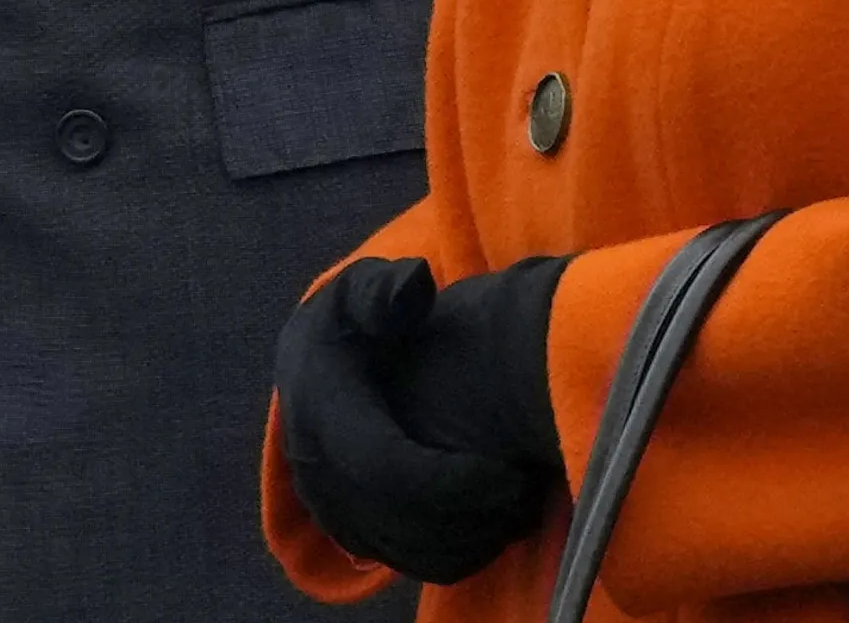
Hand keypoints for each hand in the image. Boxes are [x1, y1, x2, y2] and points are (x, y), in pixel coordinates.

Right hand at [275, 257, 560, 582]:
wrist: (319, 362)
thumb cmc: (357, 322)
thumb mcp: (364, 292)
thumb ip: (385, 288)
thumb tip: (414, 285)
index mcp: (322, 415)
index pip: (387, 473)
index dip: (454, 486)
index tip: (511, 473)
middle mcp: (319, 473)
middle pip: (403, 526)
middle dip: (474, 518)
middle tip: (529, 492)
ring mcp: (335, 511)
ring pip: (410, 554)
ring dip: (473, 540)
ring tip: (521, 504)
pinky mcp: (355, 535)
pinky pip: (412, 564)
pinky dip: (460, 554)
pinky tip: (498, 521)